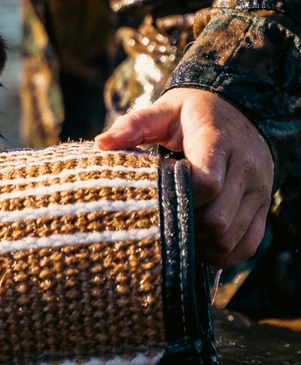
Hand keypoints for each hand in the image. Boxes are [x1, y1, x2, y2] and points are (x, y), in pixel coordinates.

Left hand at [95, 88, 273, 269]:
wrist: (240, 109)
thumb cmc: (192, 114)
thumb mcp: (163, 111)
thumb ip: (134, 125)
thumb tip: (101, 144)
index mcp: (220, 141)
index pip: (207, 184)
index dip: (178, 200)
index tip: (156, 198)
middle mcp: (246, 168)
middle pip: (218, 219)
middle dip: (185, 228)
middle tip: (160, 222)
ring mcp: (259, 191)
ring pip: (231, 238)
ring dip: (201, 245)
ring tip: (176, 235)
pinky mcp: (263, 207)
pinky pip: (247, 245)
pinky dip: (222, 254)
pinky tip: (199, 246)